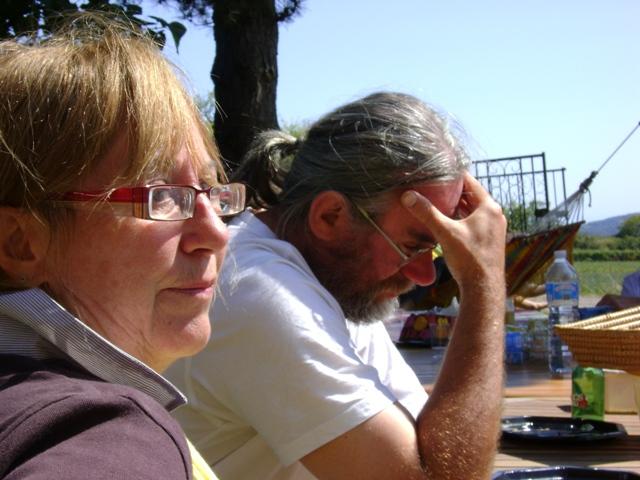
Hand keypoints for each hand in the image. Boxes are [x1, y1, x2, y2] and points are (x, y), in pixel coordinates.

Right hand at [401, 171, 506, 287]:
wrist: (483, 289)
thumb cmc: (469, 258)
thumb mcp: (445, 232)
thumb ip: (427, 213)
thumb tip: (408, 196)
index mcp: (489, 207)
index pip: (470, 182)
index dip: (453, 176)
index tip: (437, 172)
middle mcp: (495, 215)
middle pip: (471, 197)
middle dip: (452, 193)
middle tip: (432, 187)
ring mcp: (494, 229)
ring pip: (472, 212)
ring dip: (456, 208)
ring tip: (436, 204)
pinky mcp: (489, 241)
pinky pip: (473, 224)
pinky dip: (461, 221)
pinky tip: (447, 224)